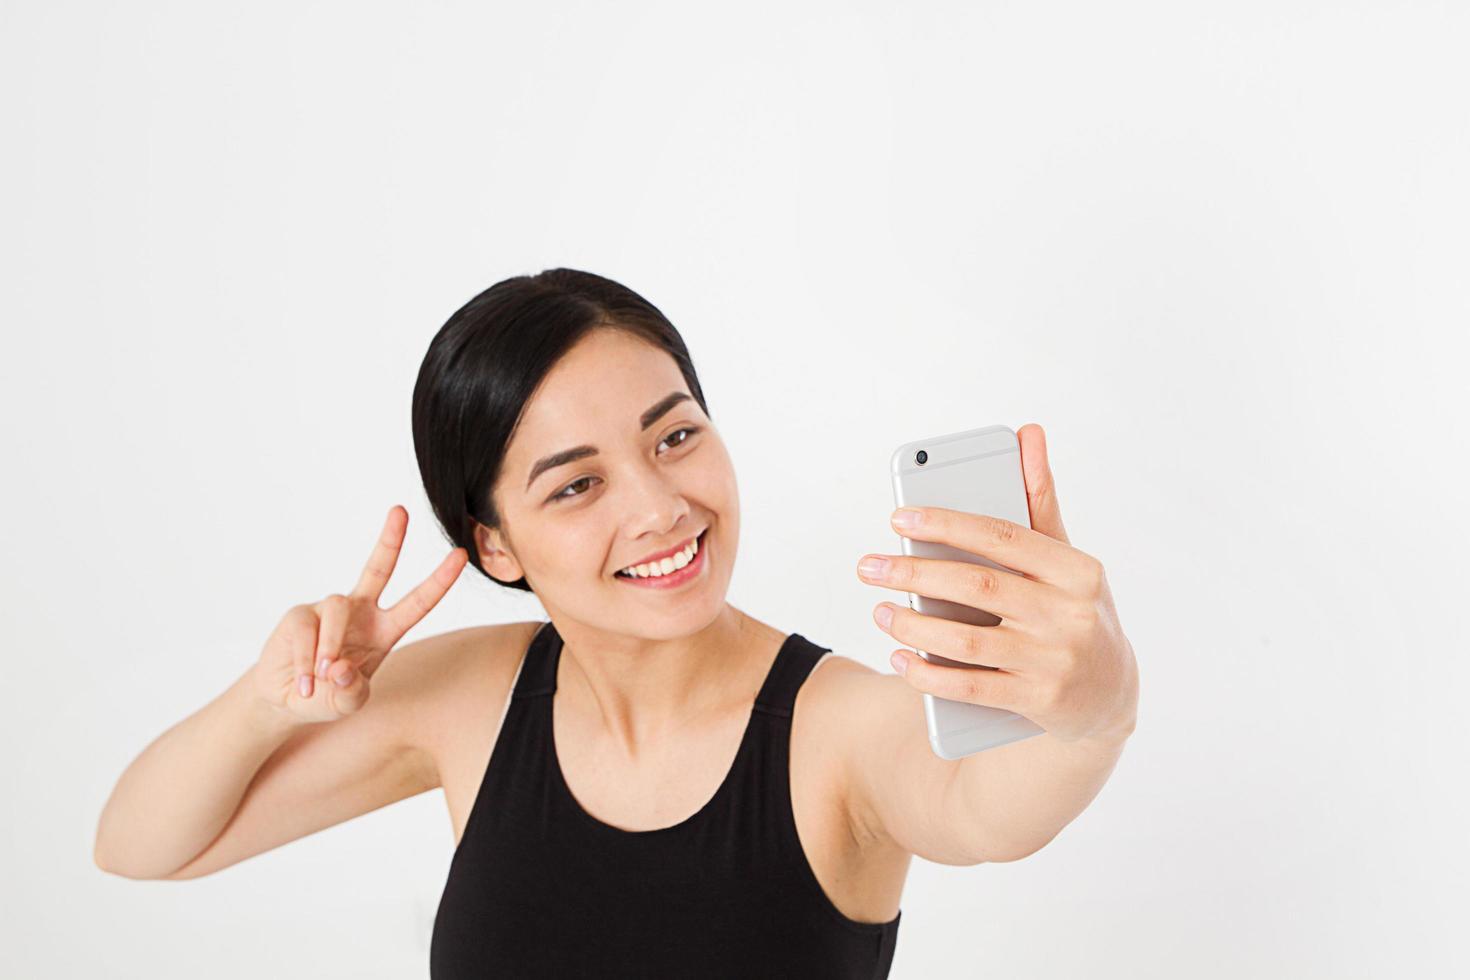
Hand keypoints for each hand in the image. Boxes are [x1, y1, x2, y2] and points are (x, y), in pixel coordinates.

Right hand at [251, 505, 468, 724]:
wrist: (286, 699)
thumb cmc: (328, 695)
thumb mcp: (347, 703)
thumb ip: (351, 692)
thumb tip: (341, 668)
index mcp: (385, 630)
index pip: (418, 602)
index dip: (439, 580)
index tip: (460, 555)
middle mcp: (360, 613)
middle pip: (378, 568)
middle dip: (389, 540)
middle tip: (400, 511)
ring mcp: (328, 610)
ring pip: (336, 608)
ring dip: (329, 646)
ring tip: (323, 677)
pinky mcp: (300, 615)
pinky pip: (305, 629)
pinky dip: (305, 660)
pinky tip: (304, 682)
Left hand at [856, 424, 1138, 743]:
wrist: (1112, 694)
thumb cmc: (1075, 610)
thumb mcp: (1068, 558)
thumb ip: (1041, 499)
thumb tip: (1029, 433)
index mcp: (1077, 570)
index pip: (1002, 537)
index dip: (946, 525)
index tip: (898, 519)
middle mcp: (1070, 614)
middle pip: (976, 586)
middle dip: (913, 574)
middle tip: (869, 566)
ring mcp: (1055, 661)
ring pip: (968, 641)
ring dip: (913, 626)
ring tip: (880, 611)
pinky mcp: (1039, 703)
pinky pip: (971, 687)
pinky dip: (929, 674)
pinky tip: (899, 659)